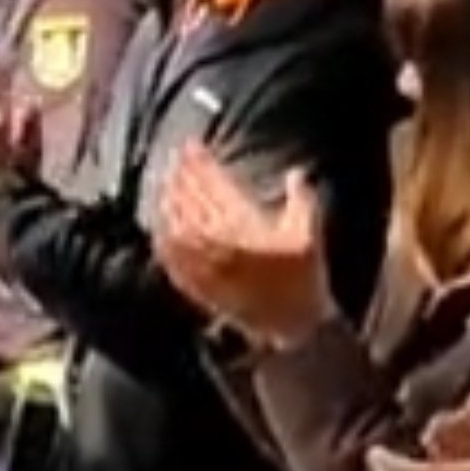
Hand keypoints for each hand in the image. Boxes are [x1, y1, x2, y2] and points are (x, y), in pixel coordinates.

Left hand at [155, 142, 329, 344]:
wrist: (291, 324)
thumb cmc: (303, 278)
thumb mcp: (309, 233)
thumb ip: (301, 199)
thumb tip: (297, 173)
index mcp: (244, 222)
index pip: (214, 183)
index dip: (200, 162)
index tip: (191, 146)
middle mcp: (217, 240)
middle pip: (190, 198)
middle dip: (181, 174)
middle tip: (174, 158)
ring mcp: (202, 262)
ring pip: (176, 223)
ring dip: (168, 200)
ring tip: (165, 183)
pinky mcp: (195, 283)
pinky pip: (171, 256)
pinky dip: (163, 237)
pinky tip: (160, 226)